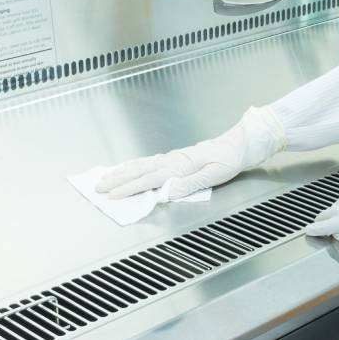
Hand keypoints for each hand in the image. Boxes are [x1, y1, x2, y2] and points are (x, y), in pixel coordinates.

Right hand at [95, 106, 285, 200]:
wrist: (240, 144)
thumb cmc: (230, 159)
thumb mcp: (215, 174)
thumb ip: (190, 184)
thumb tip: (167, 192)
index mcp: (180, 166)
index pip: (149, 179)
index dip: (129, 188)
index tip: (112, 195)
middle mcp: (173, 160)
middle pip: (139, 171)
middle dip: (117, 179)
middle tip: (98, 187)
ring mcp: (173, 157)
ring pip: (141, 165)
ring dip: (122, 172)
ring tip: (105, 177)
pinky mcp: (176, 157)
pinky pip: (149, 161)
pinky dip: (135, 165)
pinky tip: (129, 167)